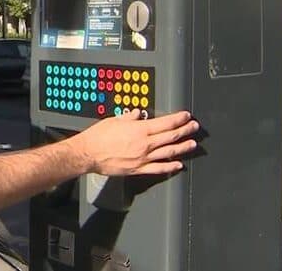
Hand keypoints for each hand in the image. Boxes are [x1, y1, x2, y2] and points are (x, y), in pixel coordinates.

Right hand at [74, 109, 198, 175]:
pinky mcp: (138, 169)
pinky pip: (158, 168)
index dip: (178, 119)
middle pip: (171, 136)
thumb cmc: (98, 136)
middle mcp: (144, 144)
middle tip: (193, 127)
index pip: (165, 123)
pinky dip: (170, 166)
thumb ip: (129, 117)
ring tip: (192, 144)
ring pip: (169, 152)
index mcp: (139, 129)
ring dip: (182, 147)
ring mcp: (143, 158)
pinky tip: (178, 164)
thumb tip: (137, 113)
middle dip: (185, 130)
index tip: (185, 116)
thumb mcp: (114, 120)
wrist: (88, 153)